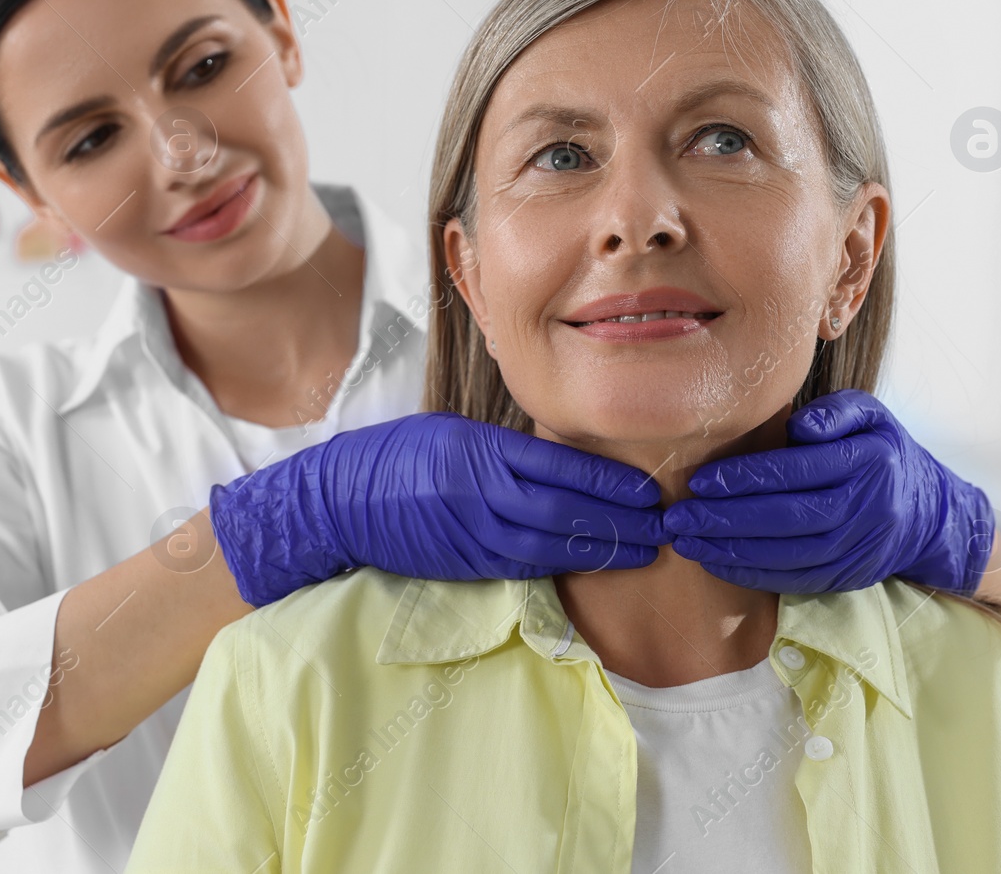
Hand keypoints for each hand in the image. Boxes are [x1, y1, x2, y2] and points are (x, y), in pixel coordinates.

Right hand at [210, 412, 667, 606]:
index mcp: (476, 449)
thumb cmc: (398, 458)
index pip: (559, 466)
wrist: (338, 501)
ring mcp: (468, 532)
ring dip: (600, 548)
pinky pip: (522, 565)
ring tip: (641, 549)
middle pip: (562, 509)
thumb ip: (505, 449)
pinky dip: (562, 564)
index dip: (609, 483)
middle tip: (662, 524)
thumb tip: (567, 459)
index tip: (649, 490)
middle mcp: (475, 491)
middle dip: (618, 520)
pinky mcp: (462, 563)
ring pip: (548, 544)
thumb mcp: (452, 434)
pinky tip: (591, 562)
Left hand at [662, 390, 994, 595]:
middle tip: (678, 517)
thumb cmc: (884, 453)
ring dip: (730, 551)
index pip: (796, 471)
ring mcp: (856, 549)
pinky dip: (751, 573)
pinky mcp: (846, 577)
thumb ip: (835, 412)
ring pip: (787, 554)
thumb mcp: (871, 416)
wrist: (931, 515)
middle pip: (786, 517)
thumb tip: (800, 425)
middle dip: (725, 519)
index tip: (699, 480)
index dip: (744, 478)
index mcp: (867, 461)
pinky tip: (714, 563)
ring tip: (685, 542)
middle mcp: (864, 509)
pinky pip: (793, 579)